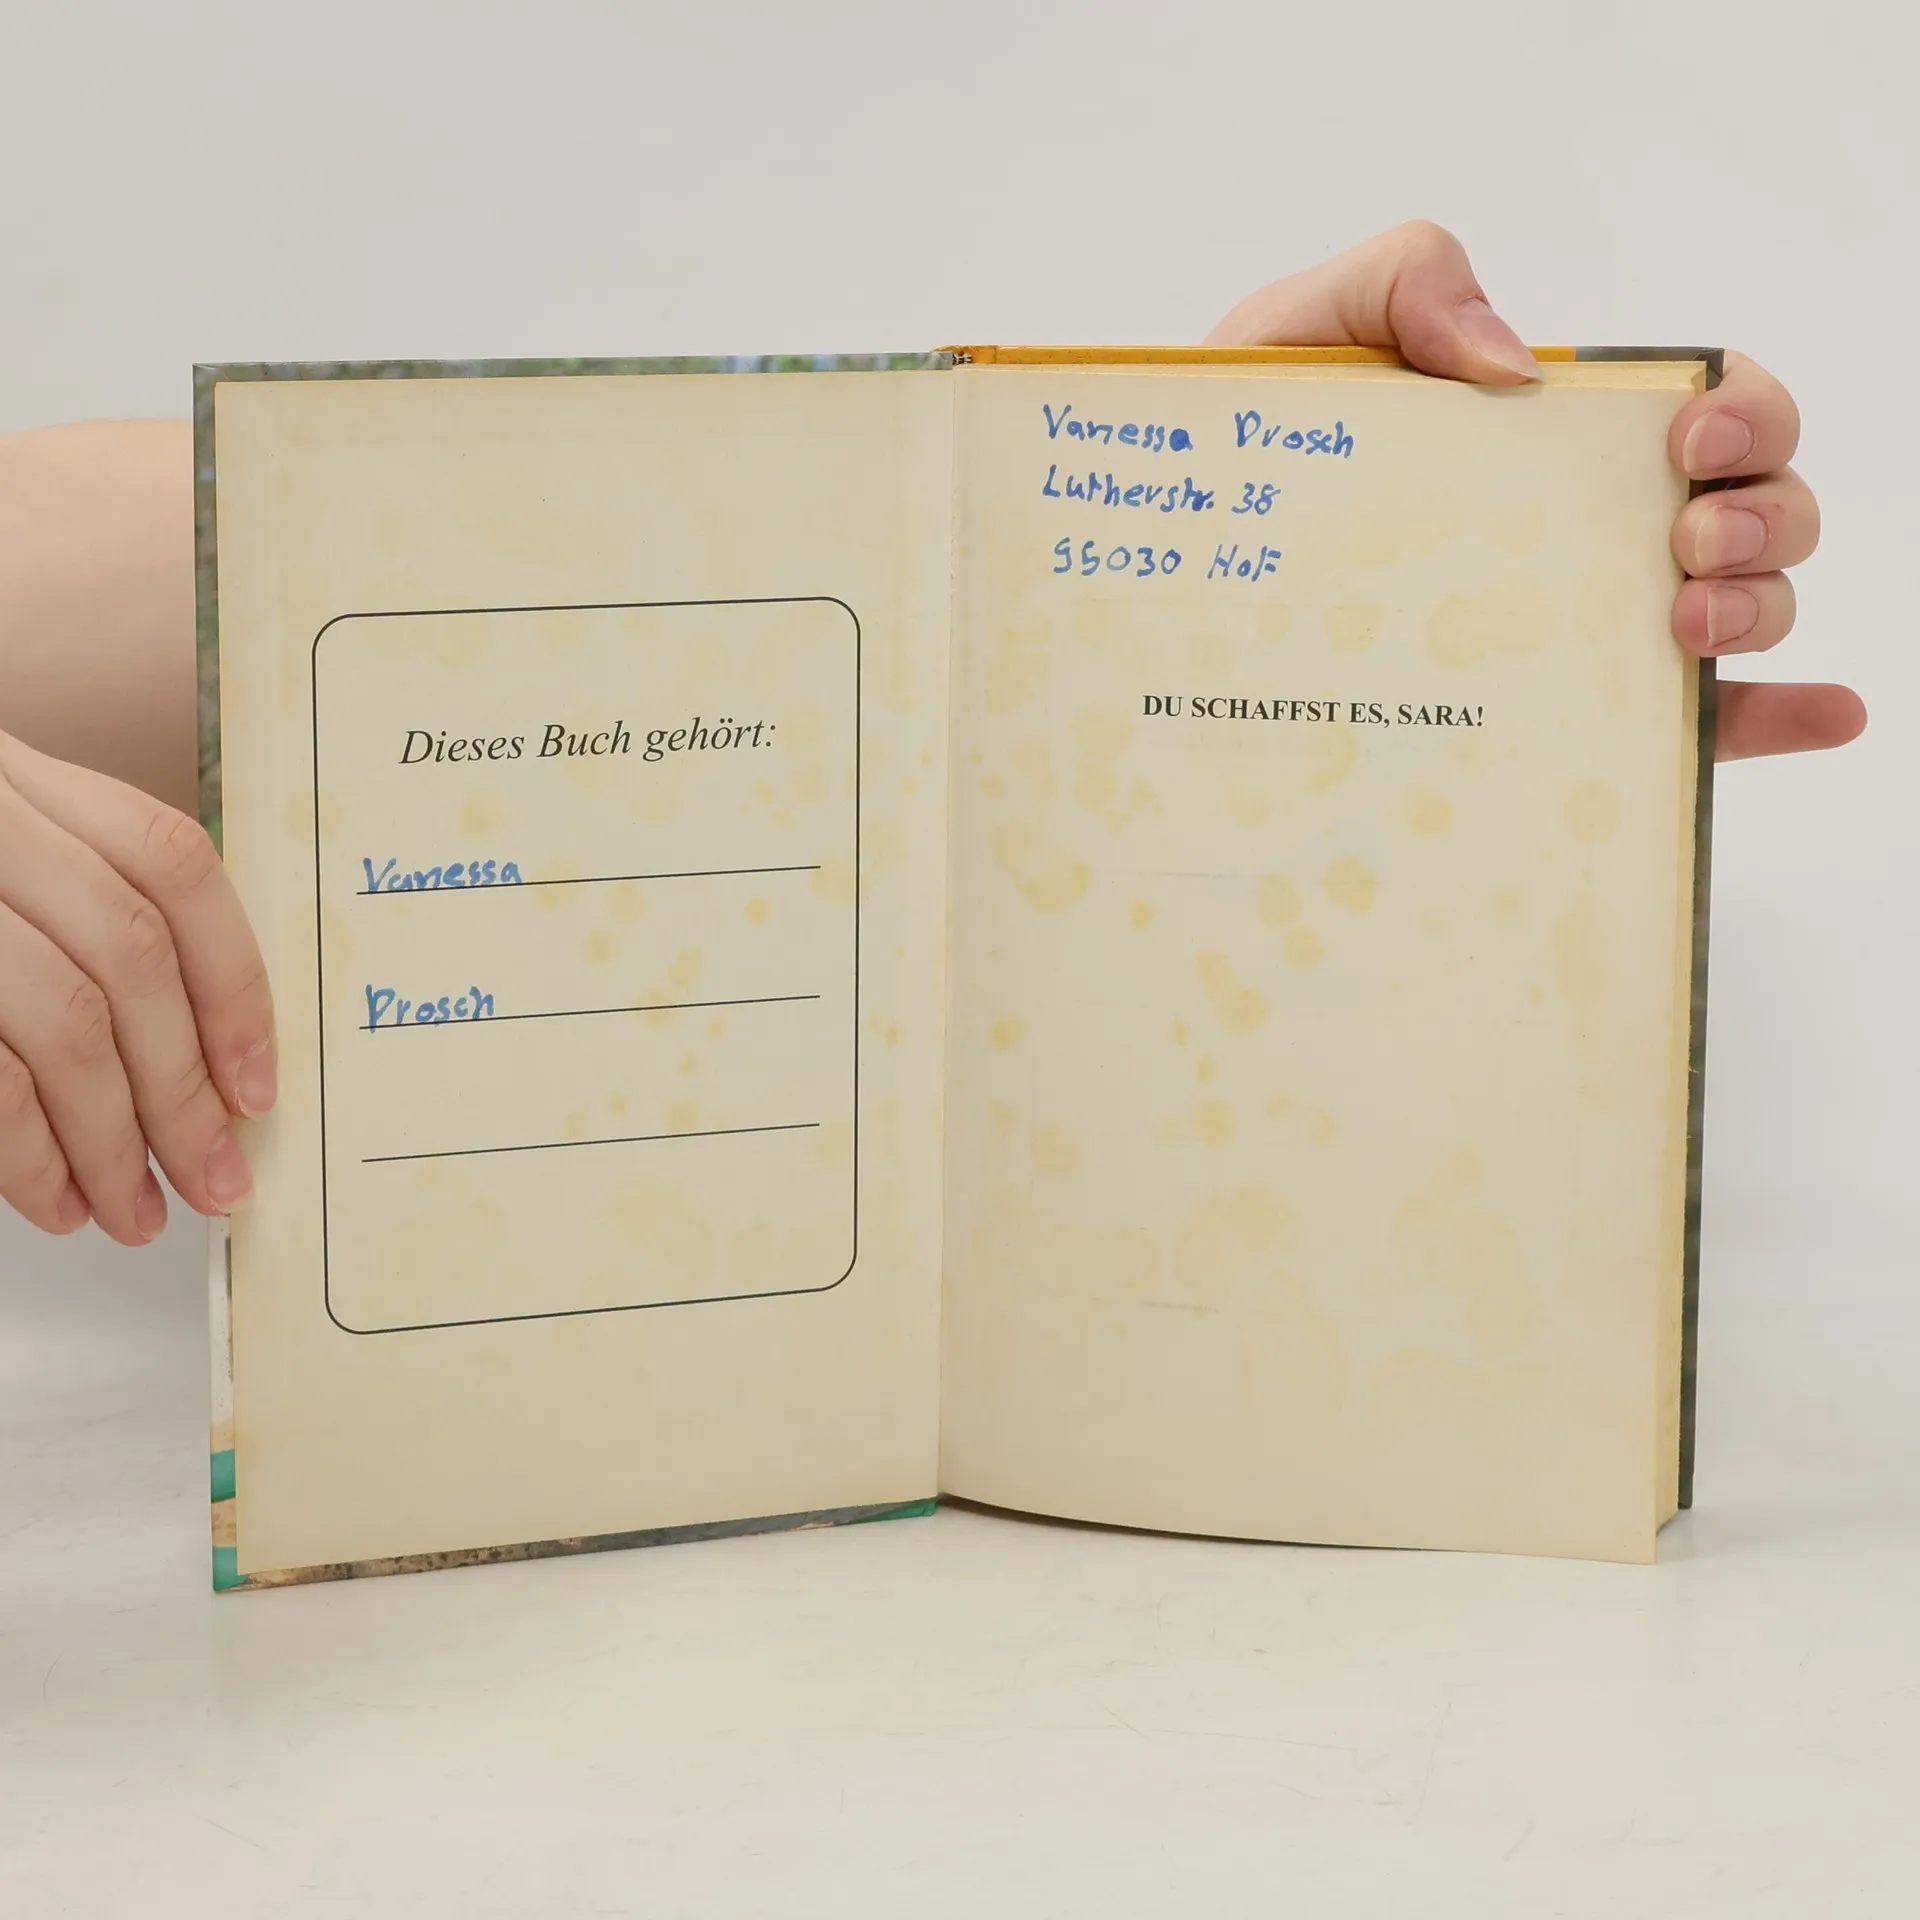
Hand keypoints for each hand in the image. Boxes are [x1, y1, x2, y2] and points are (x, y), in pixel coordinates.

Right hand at [0, 730, 273, 1242]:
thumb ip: (69, 916)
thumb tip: (199, 1066)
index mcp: (12, 774)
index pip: (172, 864)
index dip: (234, 982)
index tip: (260, 1086)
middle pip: (128, 954)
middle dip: (185, 1087)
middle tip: (216, 1181)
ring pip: (61, 1017)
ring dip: (114, 1138)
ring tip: (136, 1214)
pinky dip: (25, 1150)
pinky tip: (54, 1200)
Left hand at [1207, 221, 1865, 762]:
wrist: (1166, 559)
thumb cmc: (1242, 446)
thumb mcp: (1301, 333)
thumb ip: (1404, 281)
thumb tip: (1514, 363)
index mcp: (1552, 432)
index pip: (1706, 403)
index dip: (1742, 408)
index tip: (1689, 433)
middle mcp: (1586, 529)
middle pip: (1756, 504)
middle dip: (1761, 511)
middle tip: (1681, 537)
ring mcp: (1576, 626)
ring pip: (1741, 609)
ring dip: (1760, 608)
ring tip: (1680, 627)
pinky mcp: (1556, 715)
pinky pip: (1687, 724)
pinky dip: (1772, 716)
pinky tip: (1818, 714)